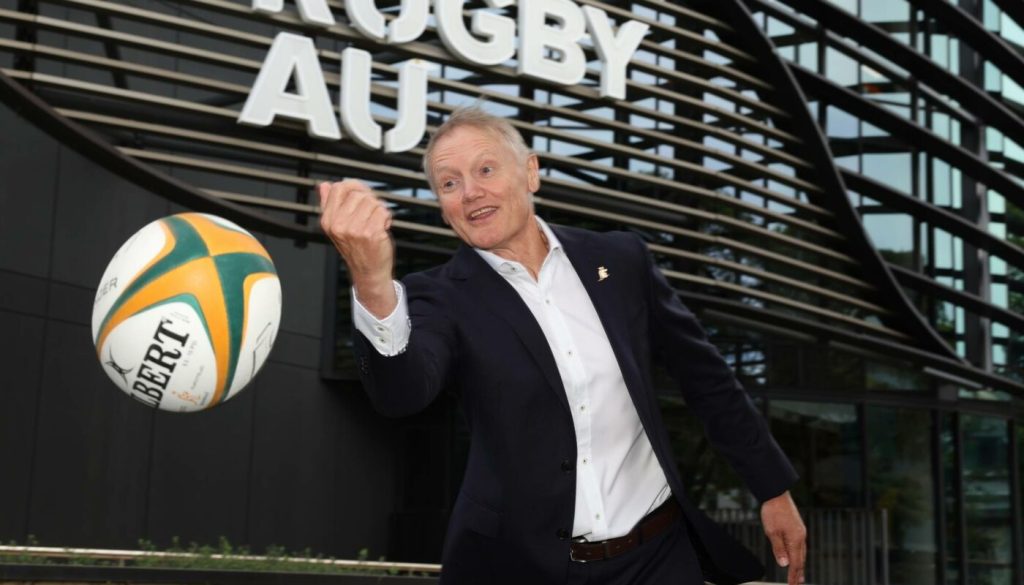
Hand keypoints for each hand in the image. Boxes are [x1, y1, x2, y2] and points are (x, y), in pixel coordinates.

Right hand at [318, 180, 396, 317]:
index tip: (362, 196)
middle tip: (371, 214)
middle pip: (358, 193)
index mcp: (328, 221)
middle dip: (369, 200)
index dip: (354, 188)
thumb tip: (324, 185)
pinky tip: (382, 227)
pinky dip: (386, 217)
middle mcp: (338, 225)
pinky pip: (383, 211)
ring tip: (375, 222)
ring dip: (379, 210)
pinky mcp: (371, 233)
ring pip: (372, 201)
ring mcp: (354, 229)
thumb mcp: (337, 227)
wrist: (369, 272)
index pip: (338, 188)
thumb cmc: (356, 249)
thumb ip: (329, 204)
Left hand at [761, 491, 805, 584]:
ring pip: (801, 552)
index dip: (793, 575)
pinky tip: (796, 555)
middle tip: (798, 583)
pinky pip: (800, 545)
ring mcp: (800, 531)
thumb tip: (785, 564)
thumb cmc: (772, 512)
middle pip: (801, 559)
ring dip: (800, 564)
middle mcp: (801, 537)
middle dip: (799, 572)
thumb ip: (779, 549)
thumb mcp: (772, 532)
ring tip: (799, 574)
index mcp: (795, 539)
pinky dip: (799, 554)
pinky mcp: (798, 527)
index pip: (795, 562)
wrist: (776, 493)